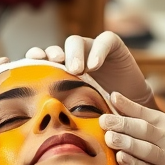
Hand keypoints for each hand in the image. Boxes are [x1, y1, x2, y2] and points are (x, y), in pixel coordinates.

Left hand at [26, 32, 153, 106]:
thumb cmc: (102, 113)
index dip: (35, 60)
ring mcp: (92, 49)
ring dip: (74, 53)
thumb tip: (37, 124)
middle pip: (56, 49)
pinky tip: (95, 65)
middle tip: (55, 65)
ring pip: (76, 41)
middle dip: (52, 54)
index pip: (42, 61)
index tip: (31, 66)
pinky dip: (98, 50)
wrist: (133, 108)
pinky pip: (104, 40)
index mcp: (59, 73)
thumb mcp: (79, 113)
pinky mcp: (112, 45)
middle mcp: (73, 58)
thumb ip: (61, 112)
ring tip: (77, 70)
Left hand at [100, 92, 164, 164]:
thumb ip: (136, 112)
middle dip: (123, 125)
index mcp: (163, 121)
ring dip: (126, 144)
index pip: (144, 112)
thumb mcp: (159, 121)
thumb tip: (113, 96)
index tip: (112, 98)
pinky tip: (120, 158)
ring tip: (110, 138)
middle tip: (104, 121)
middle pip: (144, 130)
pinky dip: (133, 164)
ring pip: (145, 149)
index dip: (127, 105)